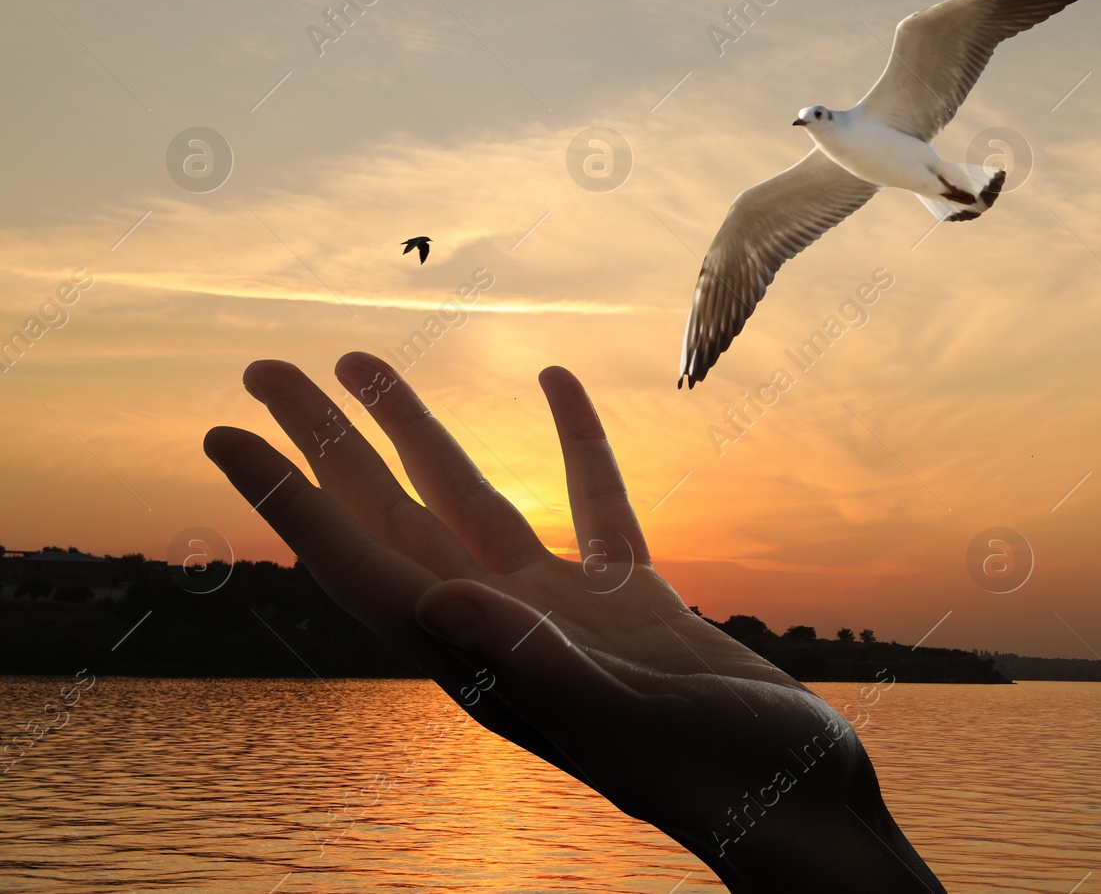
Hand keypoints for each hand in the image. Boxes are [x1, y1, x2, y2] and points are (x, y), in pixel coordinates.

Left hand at [205, 354, 941, 892]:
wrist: (804, 806)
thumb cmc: (724, 779)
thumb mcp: (625, 722)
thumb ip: (535, 663)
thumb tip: (438, 601)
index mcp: (486, 661)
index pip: (364, 566)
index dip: (290, 499)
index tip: (226, 430)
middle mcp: (506, 631)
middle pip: (393, 520)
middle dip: (328, 445)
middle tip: (264, 368)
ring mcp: (568, 614)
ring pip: (474, 501)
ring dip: (416, 435)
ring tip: (364, 364)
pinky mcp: (633, 601)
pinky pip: (589, 502)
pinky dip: (571, 440)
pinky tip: (553, 382)